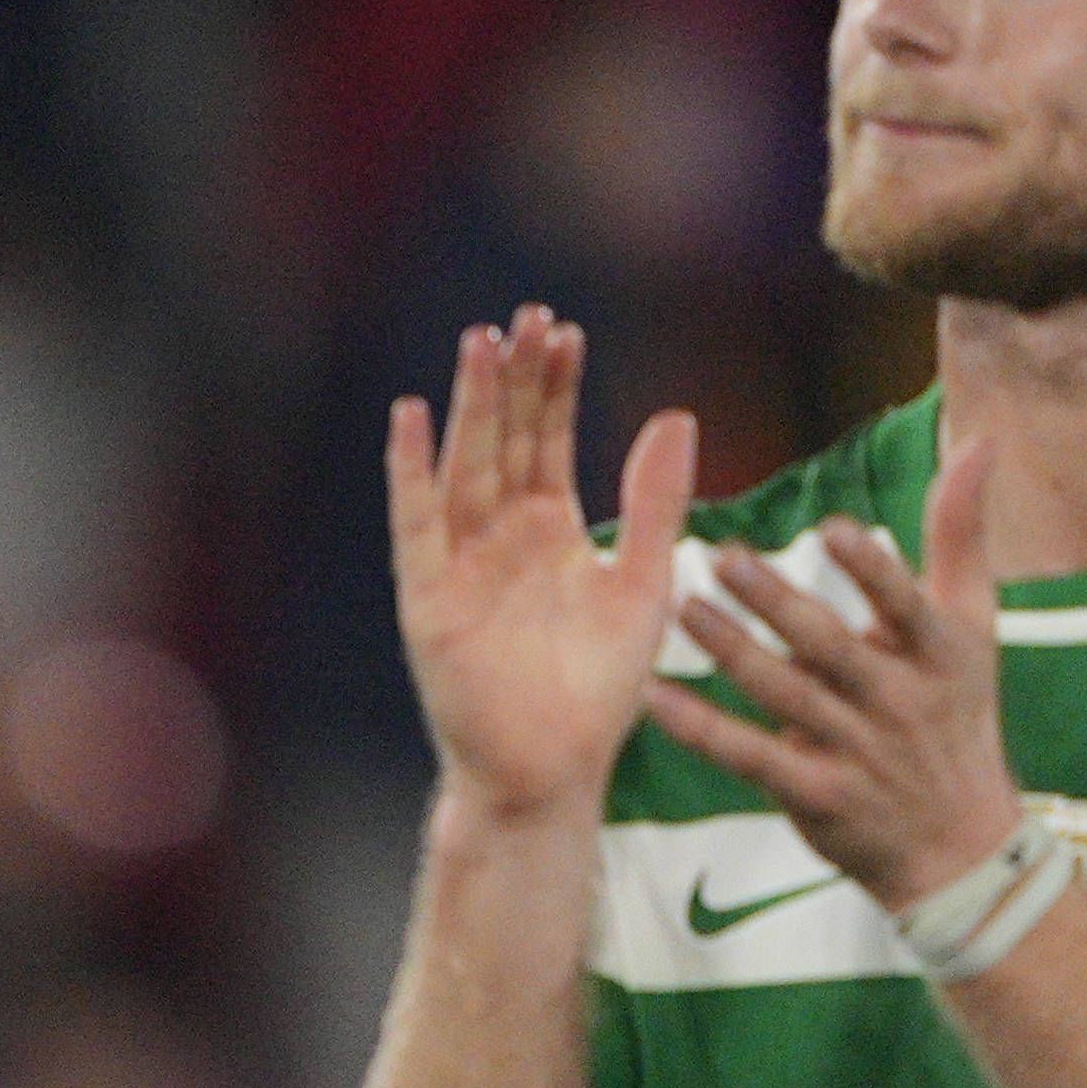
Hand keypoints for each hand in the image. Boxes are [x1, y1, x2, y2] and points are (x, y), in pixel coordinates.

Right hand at [386, 304, 699, 822]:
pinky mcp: (428, 596)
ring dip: (470, 406)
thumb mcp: (644, 585)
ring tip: (481, 342)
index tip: (567, 332)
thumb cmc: (596, 693)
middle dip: (515, 379)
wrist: (550, 771)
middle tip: (527, 316)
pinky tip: (411, 414)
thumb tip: (677, 415)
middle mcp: (501, 536)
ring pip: (465, 466)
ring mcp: (460, 562)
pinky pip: (416, 522)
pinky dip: (410, 470)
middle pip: (506, 438)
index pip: (548, 440)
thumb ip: (655, 504)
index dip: (556, 388)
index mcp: (550, 530)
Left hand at [641, 438, 1028, 910]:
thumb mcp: (975, 624)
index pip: (906, 606)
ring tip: (681, 607)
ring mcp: (855, 753)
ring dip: (731, 652)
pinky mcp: (814, 795)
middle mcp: (897, 703)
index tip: (831, 530)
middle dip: (777, 603)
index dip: (872, 572)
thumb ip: (961, 532)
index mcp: (938, 653)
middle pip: (830, 647)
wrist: (959, 846)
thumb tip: (980, 440)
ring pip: (784, 697)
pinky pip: (748, 757)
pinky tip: (654, 695)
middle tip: (721, 556)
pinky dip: (700, 728)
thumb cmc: (958, 713)